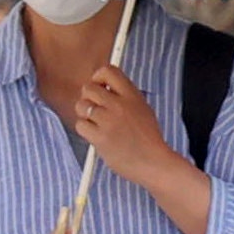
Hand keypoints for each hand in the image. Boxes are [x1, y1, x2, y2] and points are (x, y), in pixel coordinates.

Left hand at [70, 59, 173, 184]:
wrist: (153, 162)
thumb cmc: (148, 139)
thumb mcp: (143, 109)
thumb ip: (124, 97)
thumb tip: (103, 88)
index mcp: (131, 95)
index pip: (107, 71)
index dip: (98, 78)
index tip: (100, 88)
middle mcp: (119, 104)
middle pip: (88, 88)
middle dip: (87, 98)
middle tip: (95, 110)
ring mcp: (109, 120)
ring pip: (81, 106)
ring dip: (85, 115)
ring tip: (96, 125)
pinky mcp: (100, 137)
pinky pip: (80, 125)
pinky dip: (85, 131)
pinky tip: (96, 136)